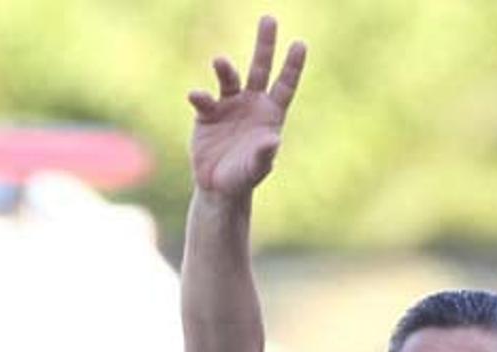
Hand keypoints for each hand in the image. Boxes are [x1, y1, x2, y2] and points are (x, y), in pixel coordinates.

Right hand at [187, 14, 306, 196]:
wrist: (218, 186)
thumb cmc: (244, 177)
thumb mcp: (256, 168)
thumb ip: (264, 154)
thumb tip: (273, 140)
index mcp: (270, 113)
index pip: (284, 85)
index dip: (292, 65)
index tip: (300, 43)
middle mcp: (251, 103)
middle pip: (260, 69)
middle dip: (265, 45)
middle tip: (269, 19)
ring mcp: (228, 106)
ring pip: (229, 79)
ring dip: (225, 69)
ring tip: (220, 61)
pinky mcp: (207, 114)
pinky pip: (204, 100)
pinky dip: (200, 97)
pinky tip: (196, 96)